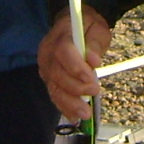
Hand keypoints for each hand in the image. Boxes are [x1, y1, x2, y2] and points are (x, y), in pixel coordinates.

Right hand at [38, 7, 110, 122]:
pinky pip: (54, 95)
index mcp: (61, 35)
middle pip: (57, 73)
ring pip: (54, 88)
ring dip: (70, 103)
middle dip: (76, 87)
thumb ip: (95, 43)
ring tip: (85, 114)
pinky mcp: (49, 79)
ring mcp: (46, 67)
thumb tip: (93, 60)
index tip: (91, 78)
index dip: (75, 67)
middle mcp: (48, 52)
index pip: (62, 51)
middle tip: (94, 92)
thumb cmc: (87, 27)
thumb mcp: (97, 29)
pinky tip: (75, 117)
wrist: (75, 26)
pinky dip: (65, 107)